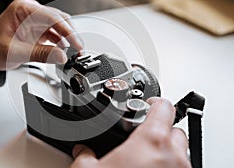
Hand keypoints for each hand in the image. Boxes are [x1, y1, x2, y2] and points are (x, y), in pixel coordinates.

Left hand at [0, 0, 82, 69]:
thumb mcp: (15, 52)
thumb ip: (41, 54)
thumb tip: (62, 56)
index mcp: (22, 9)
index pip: (51, 17)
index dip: (67, 30)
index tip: (77, 43)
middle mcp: (30, 10)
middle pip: (58, 19)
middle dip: (71, 34)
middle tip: (79, 49)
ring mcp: (35, 19)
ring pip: (59, 26)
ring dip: (68, 39)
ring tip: (74, 52)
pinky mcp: (38, 28)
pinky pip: (55, 33)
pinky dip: (62, 42)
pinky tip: (65, 51)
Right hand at [71, 98, 190, 167]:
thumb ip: (85, 154)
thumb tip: (82, 150)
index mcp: (150, 142)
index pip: (162, 106)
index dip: (154, 102)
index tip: (147, 105)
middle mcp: (173, 157)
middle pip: (176, 130)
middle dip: (161, 131)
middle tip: (144, 139)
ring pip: (182, 153)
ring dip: (168, 152)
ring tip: (146, 161)